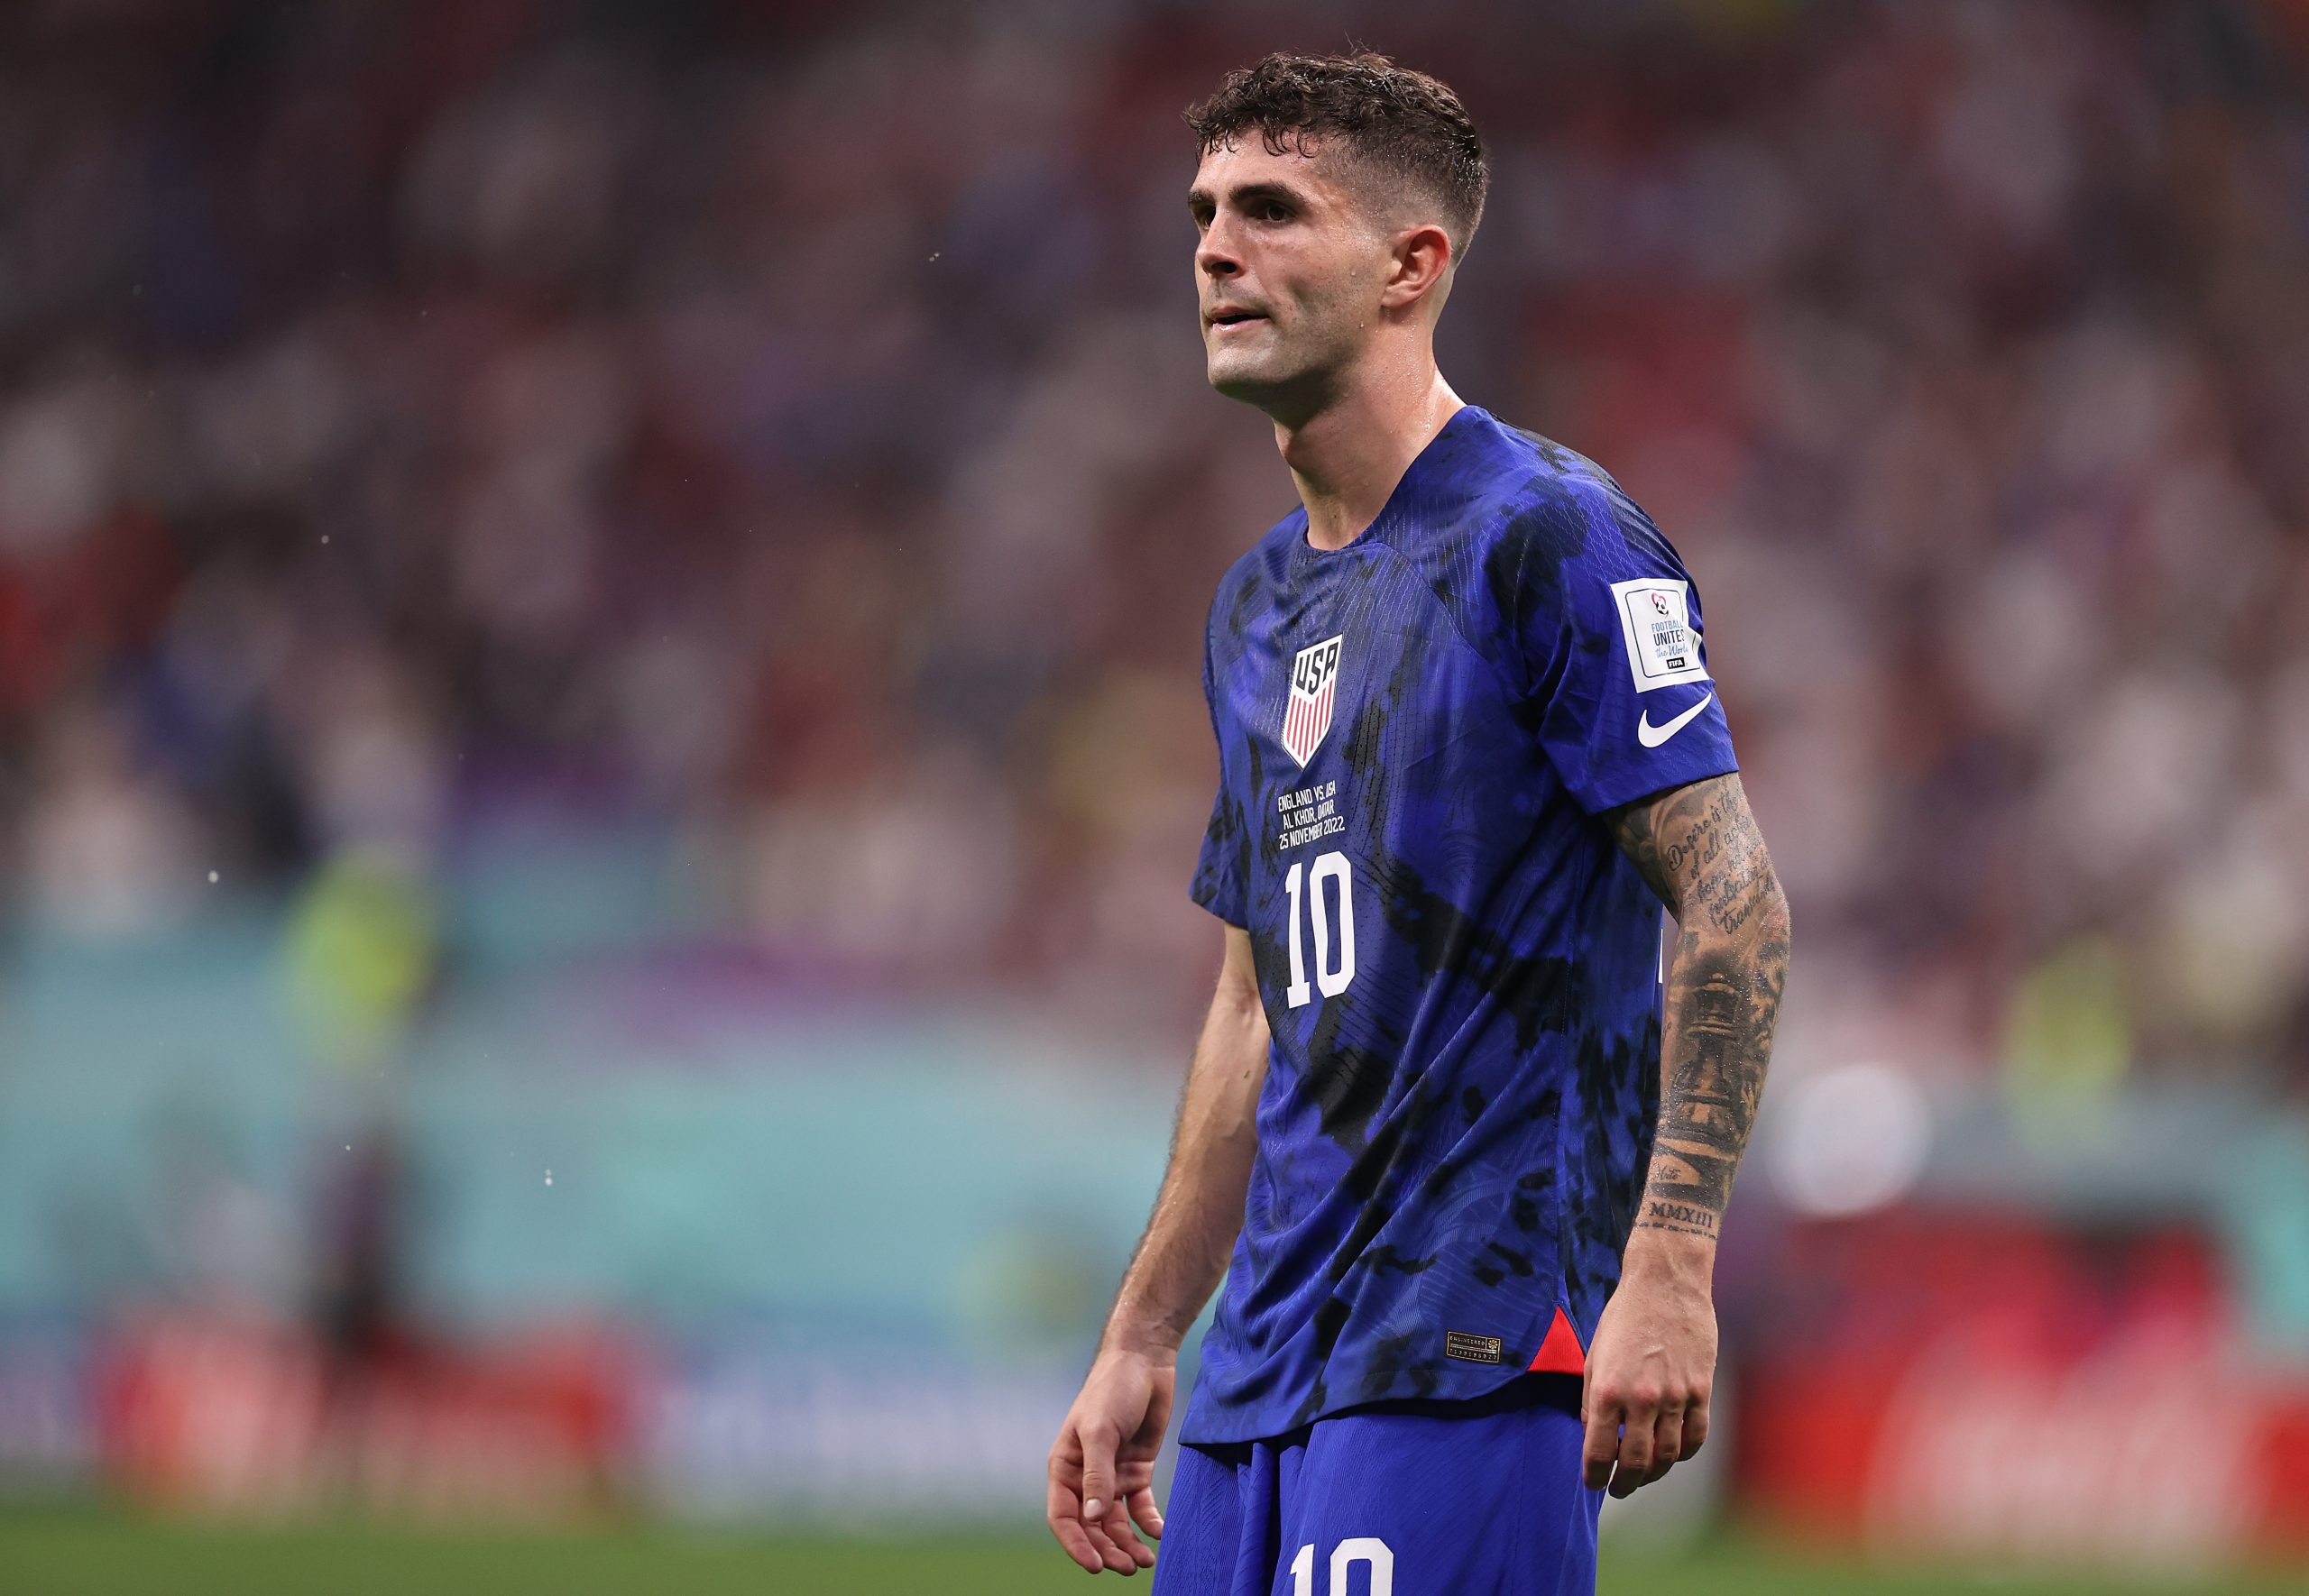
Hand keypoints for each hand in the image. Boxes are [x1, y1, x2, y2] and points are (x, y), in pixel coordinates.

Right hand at [1047, 1346, 1173, 1573]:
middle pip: (1092, 1525)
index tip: (1095, 1565)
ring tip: (1145, 1561)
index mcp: (1065, 1467)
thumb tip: (1092, 1518)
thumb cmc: (1112, 1390)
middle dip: (1107, 1549)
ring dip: (1127, 1543)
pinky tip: (1158, 1533)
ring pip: (1116, 1521)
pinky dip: (1148, 1522)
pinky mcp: (1137, 1470)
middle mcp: (1086, 1477)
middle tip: (1128, 1567)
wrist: (1144, 1362)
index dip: (1076, 1544)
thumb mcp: (1100, 1431)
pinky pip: (1140, 1506)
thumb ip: (1096, 1475)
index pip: (1063, 1516)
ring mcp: (1112, 1475)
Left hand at [1579, 1247, 1716, 1497]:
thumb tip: (1592, 1431)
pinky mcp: (1700, 1390)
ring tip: (1643, 1475)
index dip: (1593, 1475)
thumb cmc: (1624, 1317)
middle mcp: (1641, 1398)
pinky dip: (1684, 1453)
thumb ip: (1591, 1397)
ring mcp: (1675, 1396)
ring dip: (1653, 1473)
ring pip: (1667, 1455)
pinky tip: (1673, 1454)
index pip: (1598, 1450)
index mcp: (1608, 1389)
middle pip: (1634, 1462)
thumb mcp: (1595, 1355)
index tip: (1592, 1483)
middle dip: (1623, 1483)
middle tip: (1618, 1489)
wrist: (1666, 1285)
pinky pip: (1696, 1436)